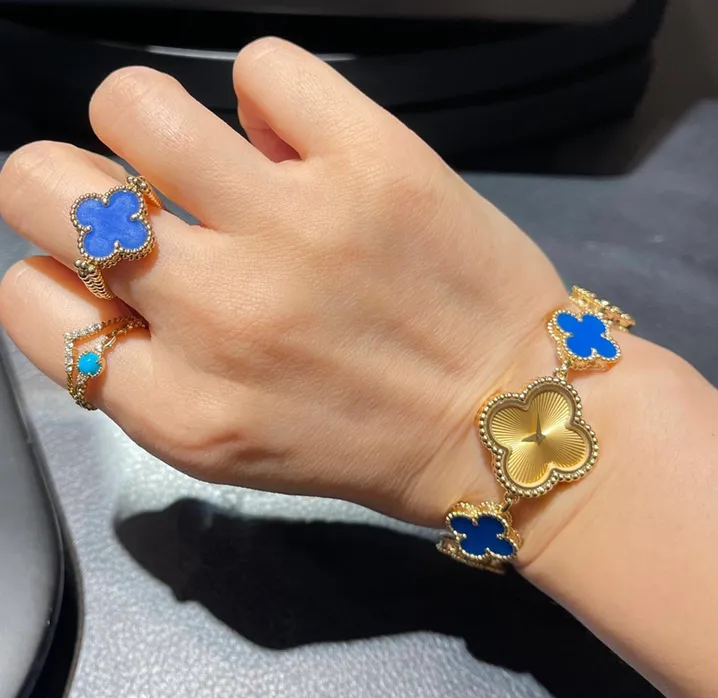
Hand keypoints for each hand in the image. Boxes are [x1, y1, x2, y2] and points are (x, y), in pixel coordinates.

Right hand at [1, 39, 579, 535]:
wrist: (505, 420)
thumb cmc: (365, 440)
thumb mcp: (231, 443)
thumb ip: (143, 372)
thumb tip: (84, 265)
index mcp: (179, 406)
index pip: (26, 302)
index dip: (51, 278)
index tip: (102, 278)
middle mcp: (220, 314)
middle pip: (42, 183)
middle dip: (65, 185)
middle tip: (134, 201)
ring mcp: (297, 228)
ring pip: (136, 104)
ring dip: (149, 124)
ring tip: (206, 160)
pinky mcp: (375, 164)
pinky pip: (266, 70)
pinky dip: (269, 97)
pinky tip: (299, 146)